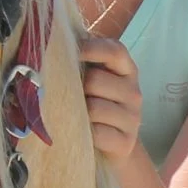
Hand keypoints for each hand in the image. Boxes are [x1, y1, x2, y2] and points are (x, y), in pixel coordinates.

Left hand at [77, 35, 142, 163]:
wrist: (111, 144)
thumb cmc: (95, 104)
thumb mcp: (91, 79)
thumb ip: (81, 60)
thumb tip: (53, 43)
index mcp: (126, 70)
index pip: (114, 51)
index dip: (91, 49)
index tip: (71, 55)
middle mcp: (134, 92)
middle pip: (95, 80)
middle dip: (77, 88)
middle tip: (73, 97)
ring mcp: (133, 118)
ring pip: (94, 108)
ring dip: (79, 113)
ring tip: (79, 116)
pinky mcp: (126, 142)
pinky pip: (96, 133)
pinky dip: (85, 133)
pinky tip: (86, 133)